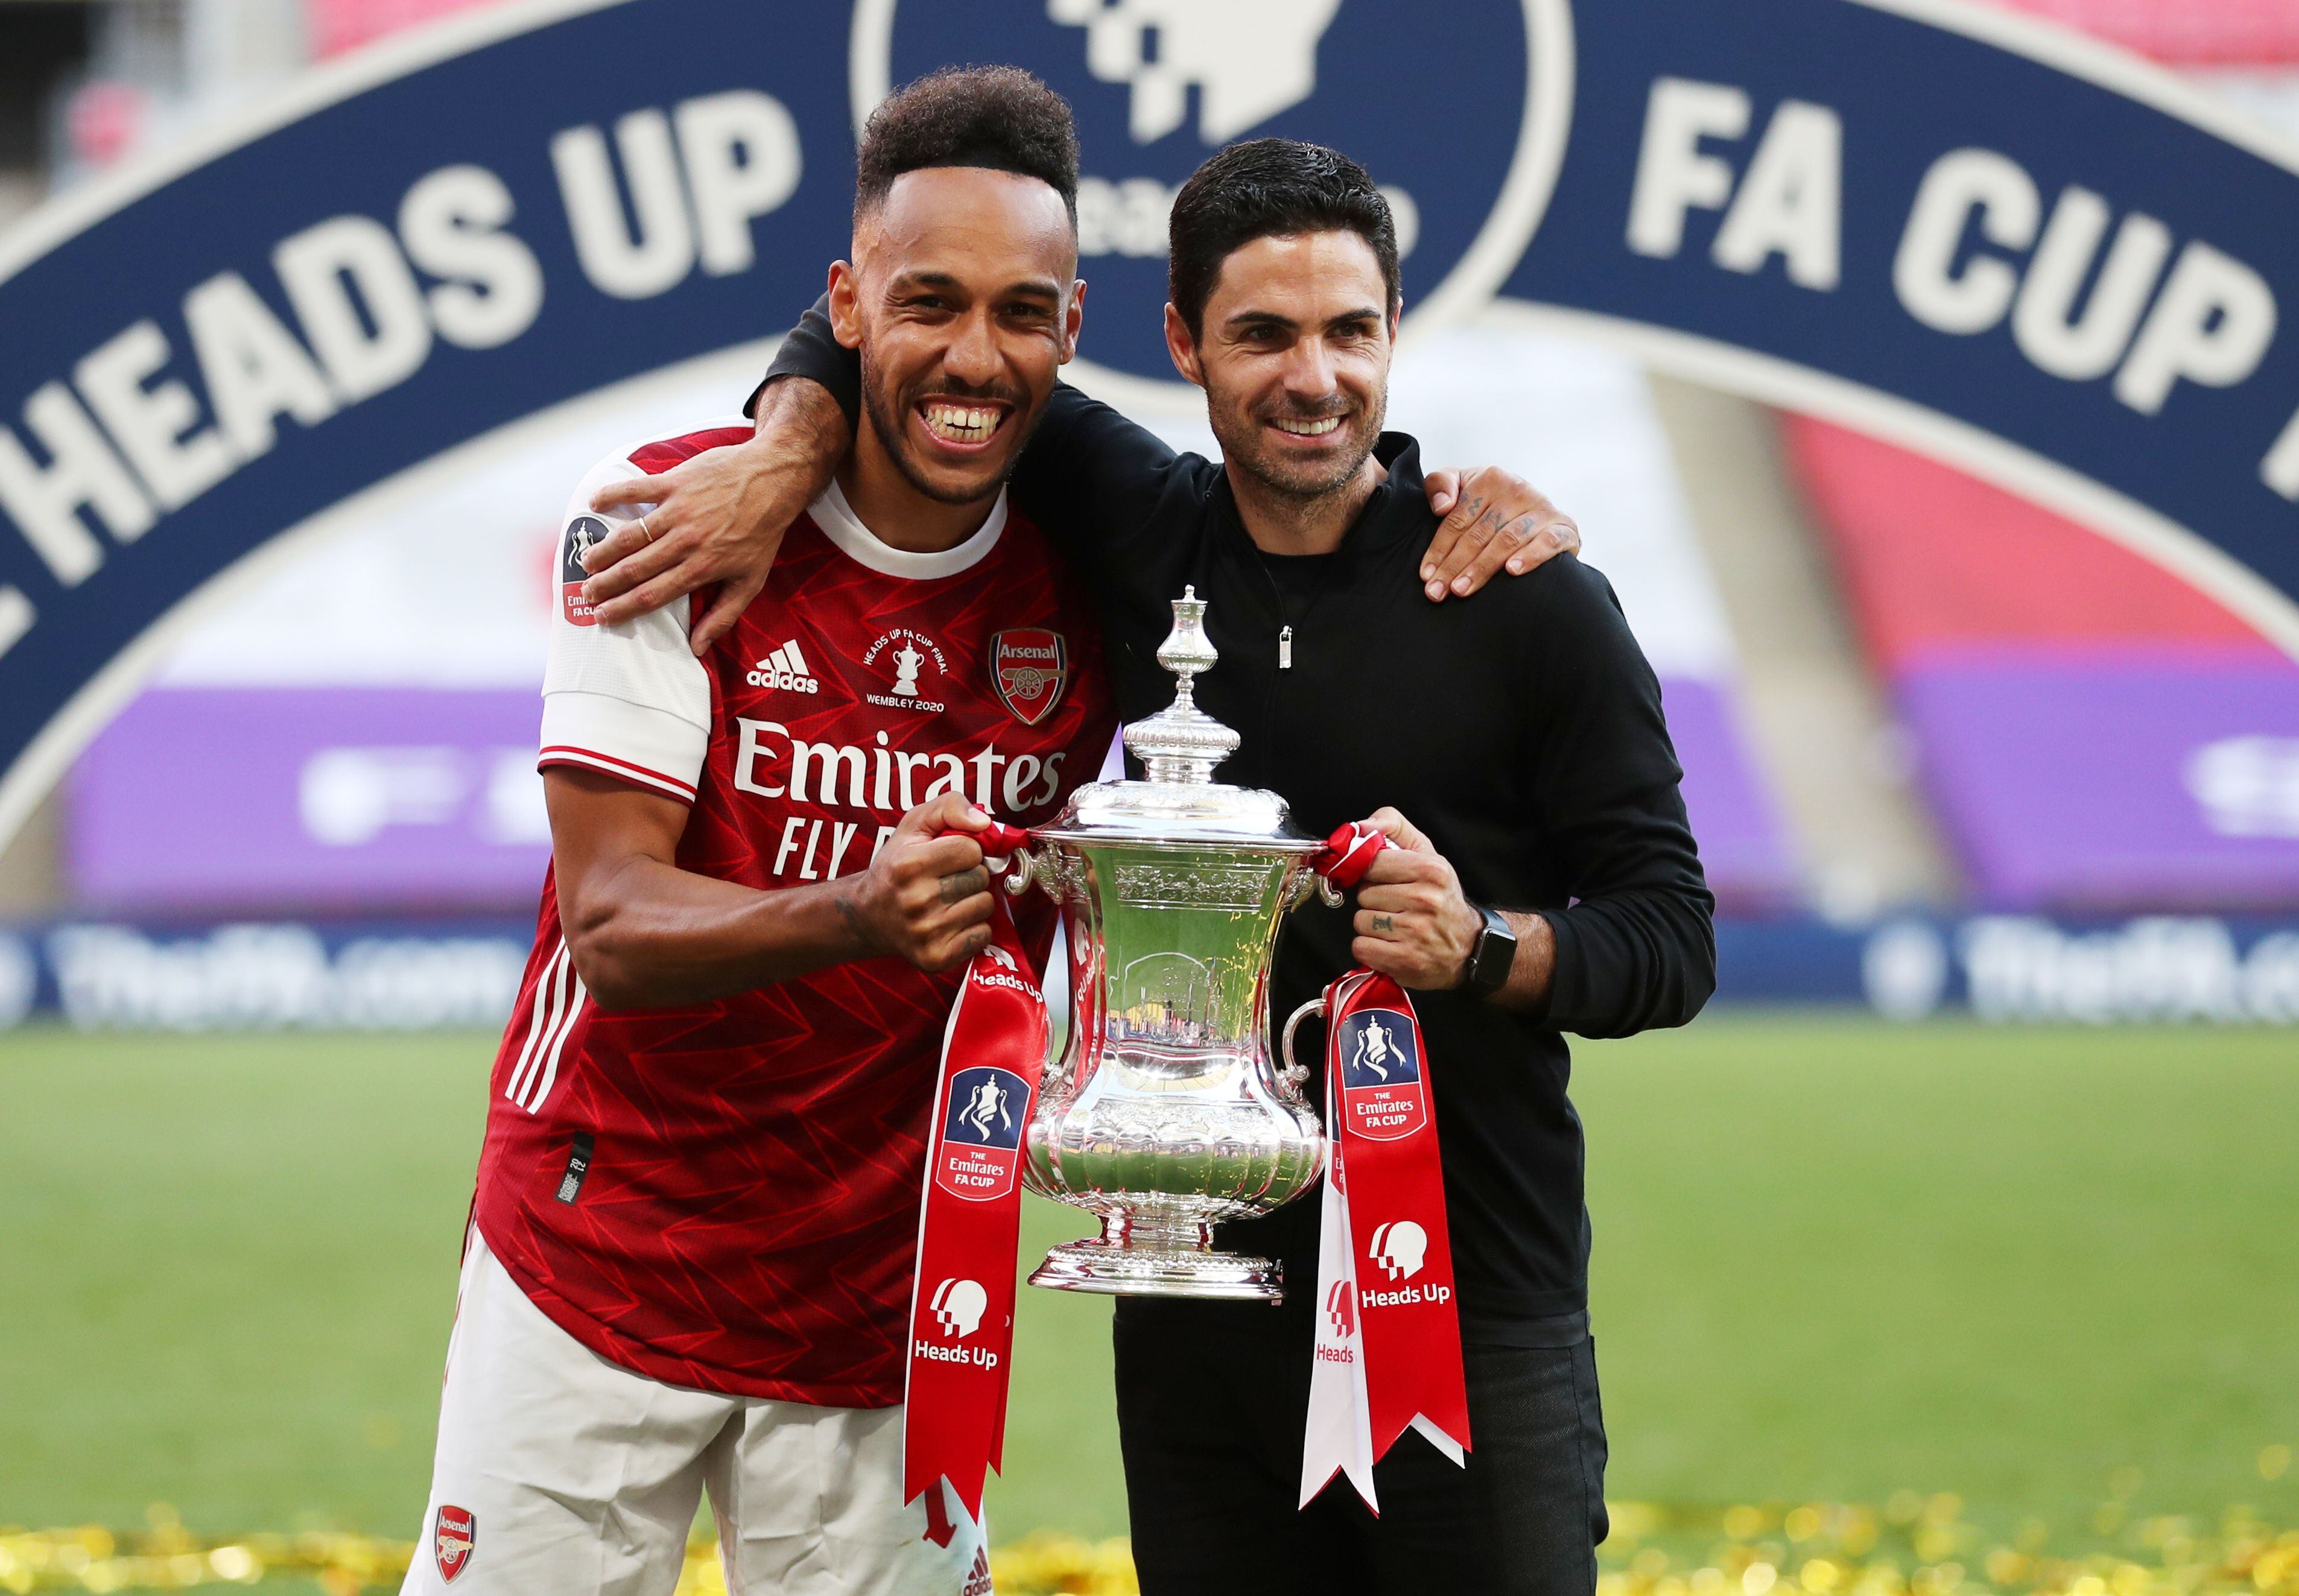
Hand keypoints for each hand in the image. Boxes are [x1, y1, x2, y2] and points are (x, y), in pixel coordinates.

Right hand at [579, 378, 849, 653]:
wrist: (774, 479)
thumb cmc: (763, 532)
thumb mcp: (751, 580)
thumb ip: (724, 615)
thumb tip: (698, 647)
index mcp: (702, 568)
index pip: (654, 595)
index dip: (624, 608)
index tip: (603, 617)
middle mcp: (687, 541)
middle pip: (636, 568)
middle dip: (606, 584)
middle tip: (587, 593)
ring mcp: (679, 510)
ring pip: (631, 534)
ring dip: (604, 549)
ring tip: (587, 562)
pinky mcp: (675, 482)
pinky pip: (636, 489)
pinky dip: (613, 494)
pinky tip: (594, 502)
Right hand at [840, 794, 994, 972]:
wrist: (868, 915)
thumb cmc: (896, 865)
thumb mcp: (914, 824)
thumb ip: (950, 806)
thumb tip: (984, 822)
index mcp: (910, 864)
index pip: (972, 849)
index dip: (965, 850)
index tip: (947, 856)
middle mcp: (916, 900)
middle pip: (980, 878)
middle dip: (970, 874)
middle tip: (947, 879)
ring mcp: (926, 932)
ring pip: (985, 906)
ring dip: (974, 900)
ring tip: (948, 900)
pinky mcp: (936, 957)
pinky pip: (983, 935)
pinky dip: (974, 927)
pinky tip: (951, 922)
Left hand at [1350, 807, 1481, 990]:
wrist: (1469, 946)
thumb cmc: (1441, 898)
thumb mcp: (1427, 854)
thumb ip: (1393, 827)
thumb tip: (1361, 825)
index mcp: (1431, 869)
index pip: (1372, 863)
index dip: (1373, 873)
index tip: (1385, 881)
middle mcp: (1425, 899)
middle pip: (1364, 894)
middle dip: (1374, 901)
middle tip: (1397, 907)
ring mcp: (1415, 932)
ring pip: (1361, 921)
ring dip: (1372, 926)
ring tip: (1396, 927)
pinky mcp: (1405, 960)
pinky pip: (1361, 947)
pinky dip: (1371, 948)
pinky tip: (1391, 945)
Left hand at [1419, 466, 1578, 601]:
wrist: (1539, 513)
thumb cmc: (1491, 503)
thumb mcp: (1463, 486)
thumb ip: (1441, 484)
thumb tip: (1441, 506)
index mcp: (1490, 478)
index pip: (1457, 519)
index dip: (1439, 548)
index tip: (1426, 575)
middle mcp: (1517, 489)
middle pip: (1478, 533)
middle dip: (1454, 566)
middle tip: (1438, 592)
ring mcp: (1542, 508)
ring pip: (1506, 540)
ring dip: (1482, 567)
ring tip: (1462, 589)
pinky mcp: (1564, 527)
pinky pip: (1547, 542)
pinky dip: (1530, 556)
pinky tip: (1512, 571)